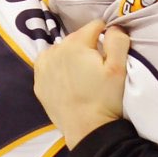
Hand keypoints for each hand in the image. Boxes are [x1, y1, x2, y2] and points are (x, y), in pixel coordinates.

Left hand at [33, 20, 129, 146]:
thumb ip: (118, 41)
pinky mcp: (38, 82)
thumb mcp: (119, 68)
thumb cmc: (105, 99)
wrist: (87, 130)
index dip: (107, 35)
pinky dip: (59, 68)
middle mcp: (55, 50)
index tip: (111, 52)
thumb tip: (114, 27)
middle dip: (89, 46)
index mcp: (76, 44)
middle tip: (98, 67)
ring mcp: (43, 67)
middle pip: (77, 38)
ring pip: (62, 50)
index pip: (95, 25)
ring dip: (72, 56)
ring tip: (83, 76)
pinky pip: (50, 65)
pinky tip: (69, 82)